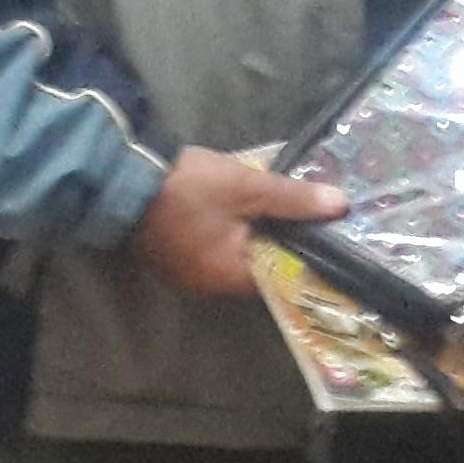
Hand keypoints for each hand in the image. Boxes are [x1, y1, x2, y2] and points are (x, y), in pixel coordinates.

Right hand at [129, 146, 346, 299]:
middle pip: (259, 268)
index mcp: (229, 277)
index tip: (327, 237)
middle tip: (309, 218)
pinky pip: (213, 250)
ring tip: (281, 211)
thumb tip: (341, 207)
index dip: (304, 256)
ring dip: (254, 237)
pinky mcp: (173, 257)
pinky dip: (231, 235)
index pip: (281, 279)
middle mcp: (208, 286)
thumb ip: (294, 200)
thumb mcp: (248, 187)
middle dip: (280, 243)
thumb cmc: (189, 187)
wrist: (123, 176)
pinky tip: (243, 213)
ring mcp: (186, 274)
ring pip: (235, 258)